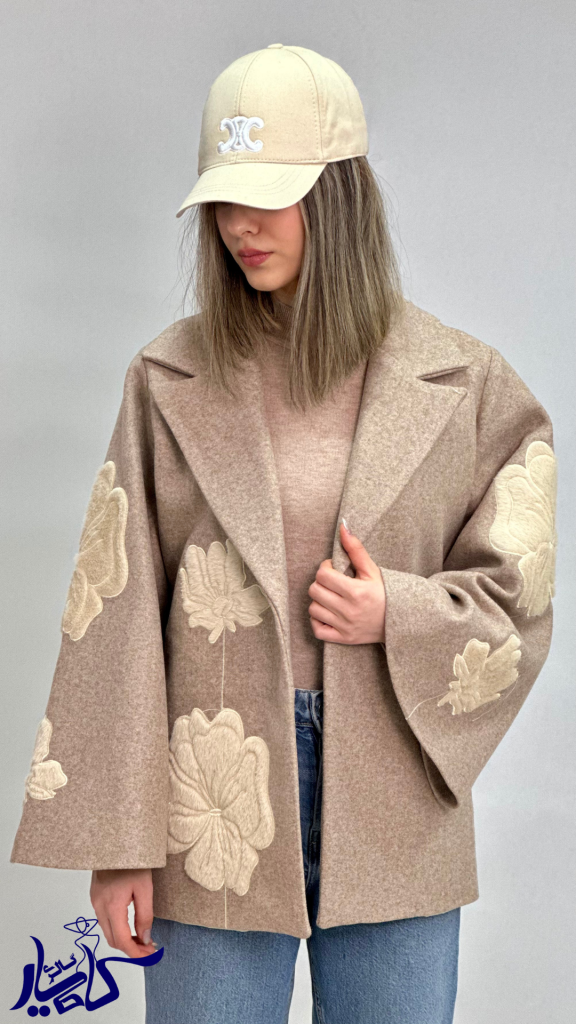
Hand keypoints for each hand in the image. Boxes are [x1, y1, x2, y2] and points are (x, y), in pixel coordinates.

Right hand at [90, 868, 156, 957]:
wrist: (115, 842)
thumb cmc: (133, 861)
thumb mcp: (145, 888)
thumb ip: (145, 915)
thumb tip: (145, 938)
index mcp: (112, 905)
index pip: (121, 939)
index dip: (135, 952)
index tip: (148, 955)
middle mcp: (99, 905)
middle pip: (112, 939)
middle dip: (130, 948)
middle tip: (148, 948)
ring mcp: (94, 900)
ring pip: (107, 930)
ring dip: (123, 938)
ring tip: (141, 938)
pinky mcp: (95, 895)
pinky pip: (103, 919)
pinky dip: (116, 927)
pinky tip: (129, 925)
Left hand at [308, 521, 386, 644]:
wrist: (400, 620)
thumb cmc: (385, 592)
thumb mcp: (372, 570)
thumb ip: (356, 549)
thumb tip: (342, 527)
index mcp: (356, 591)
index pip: (322, 575)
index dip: (325, 568)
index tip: (333, 569)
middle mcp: (349, 611)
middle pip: (314, 591)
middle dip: (321, 583)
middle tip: (333, 583)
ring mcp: (345, 627)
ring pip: (313, 609)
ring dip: (319, 601)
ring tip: (332, 597)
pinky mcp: (343, 639)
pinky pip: (317, 630)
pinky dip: (318, 621)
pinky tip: (328, 613)